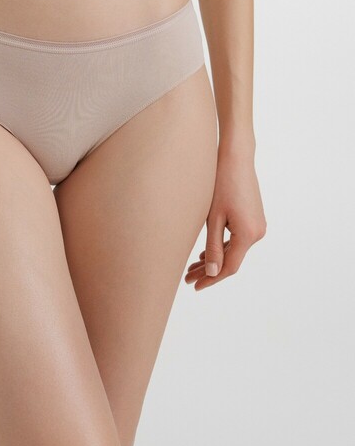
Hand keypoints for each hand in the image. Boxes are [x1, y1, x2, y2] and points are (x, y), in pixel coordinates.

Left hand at [185, 147, 265, 290]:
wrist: (235, 159)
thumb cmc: (221, 185)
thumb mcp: (213, 218)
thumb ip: (213, 246)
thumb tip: (213, 272)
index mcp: (248, 235)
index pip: (229, 267)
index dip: (211, 279)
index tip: (195, 286)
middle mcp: (257, 233)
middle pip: (231, 260)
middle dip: (209, 271)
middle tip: (187, 279)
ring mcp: (257, 226)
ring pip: (233, 251)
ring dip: (214, 259)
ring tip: (192, 268)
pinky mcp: (254, 219)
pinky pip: (237, 240)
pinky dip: (222, 247)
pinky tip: (206, 253)